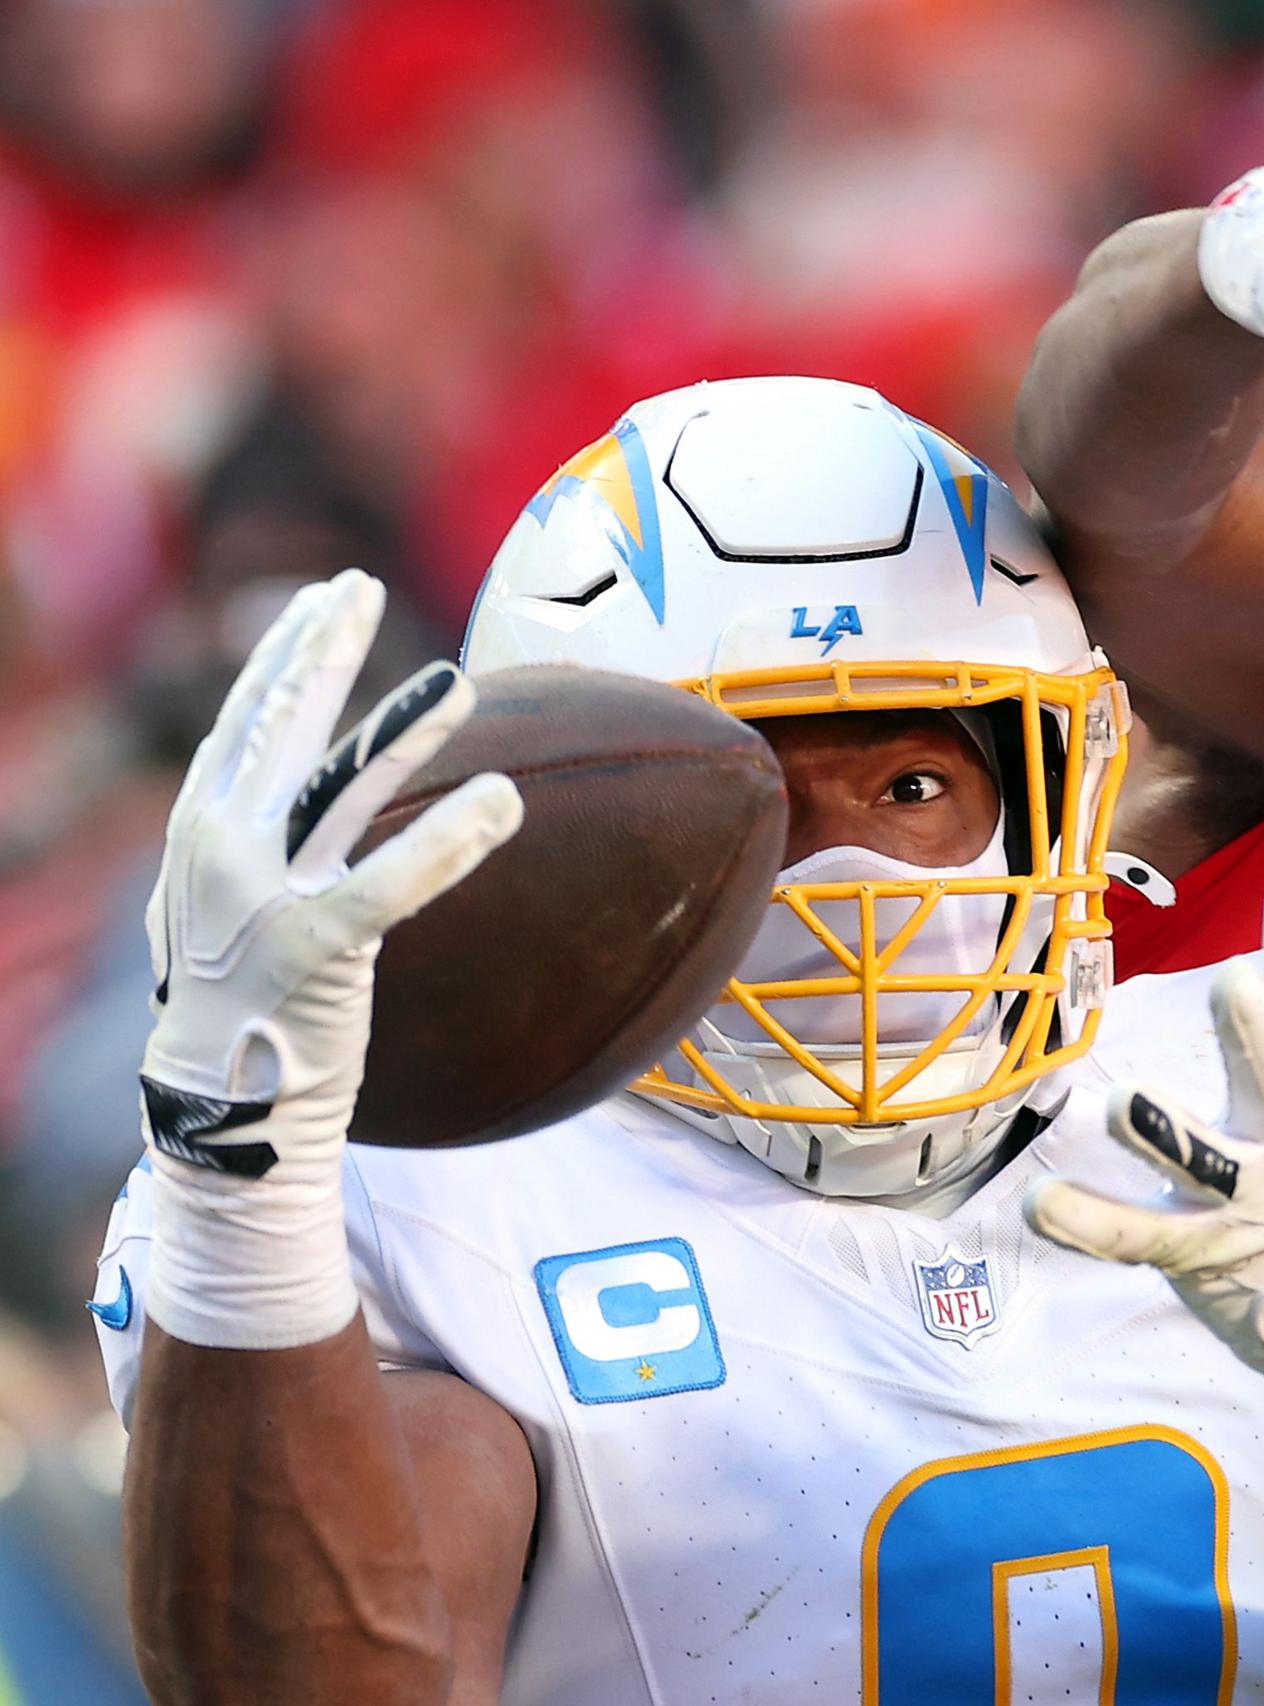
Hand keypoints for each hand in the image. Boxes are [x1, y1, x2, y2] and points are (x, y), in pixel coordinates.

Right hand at [141, 569, 519, 1346]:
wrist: (220, 1116)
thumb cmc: (245, 1009)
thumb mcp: (234, 911)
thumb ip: (269, 847)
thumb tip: (306, 799)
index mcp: (201, 836)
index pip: (246, 724)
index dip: (284, 656)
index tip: (324, 599)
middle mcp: (220, 852)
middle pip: (279, 729)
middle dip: (321, 651)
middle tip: (362, 584)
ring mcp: (263, 899)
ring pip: (341, 791)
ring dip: (402, 730)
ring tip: (463, 680)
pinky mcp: (316, 948)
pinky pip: (390, 883)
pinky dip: (447, 841)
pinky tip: (501, 800)